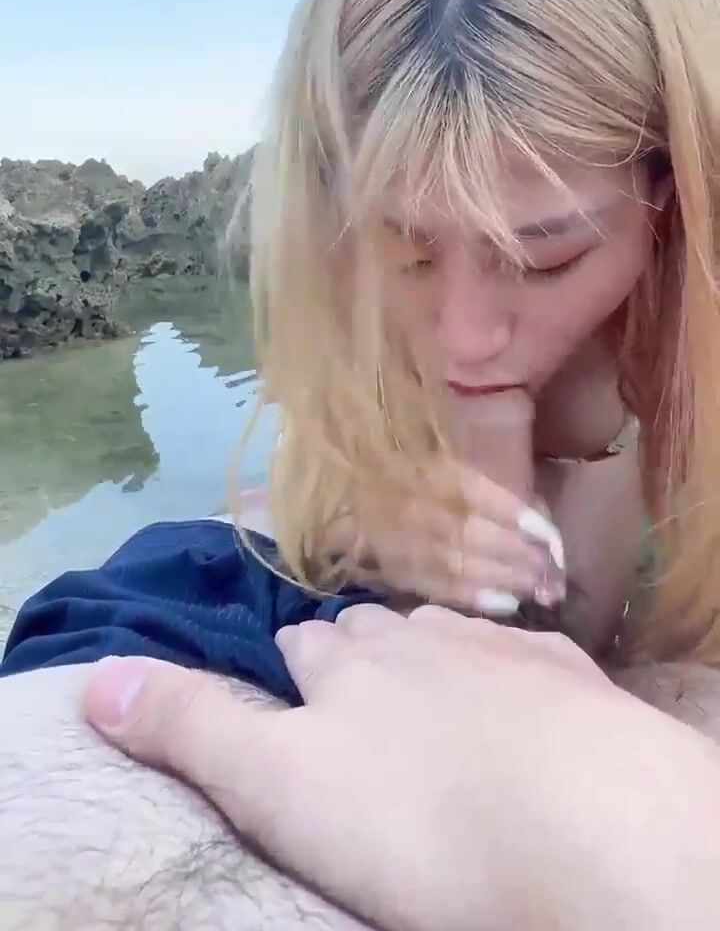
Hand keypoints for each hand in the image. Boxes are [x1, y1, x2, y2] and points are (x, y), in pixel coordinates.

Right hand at [83, 606, 614, 930]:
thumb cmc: (411, 818)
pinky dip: (510, 671)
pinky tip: (518, 701)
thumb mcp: (274, 784)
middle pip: (373, 632)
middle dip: (357, 653)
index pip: (302, 648)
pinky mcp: (568, 676)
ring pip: (447, 635)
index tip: (289, 685)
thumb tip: (95, 676)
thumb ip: (190, 727)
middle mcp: (416, 638)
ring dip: (431, 658)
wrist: (583, 823)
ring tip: (430, 697)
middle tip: (354, 696)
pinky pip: (525, 653)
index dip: (290, 666)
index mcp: (344, 665)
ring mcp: (498, 648)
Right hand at [331, 389, 565, 616]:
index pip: (474, 492)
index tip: (549, 536)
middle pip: (468, 532)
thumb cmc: (402, 471)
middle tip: (550, 572)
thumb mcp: (437, 459)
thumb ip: (474, 481)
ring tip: (537, 589)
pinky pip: (433, 586)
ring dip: (501, 577)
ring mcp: (395, 538)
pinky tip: (506, 605)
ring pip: (454, 562)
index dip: (514, 515)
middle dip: (514, 554)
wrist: (341, 492)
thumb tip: (529, 511)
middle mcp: (409, 502)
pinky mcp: (389, 568)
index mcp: (424, 469)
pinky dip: (472, 596)